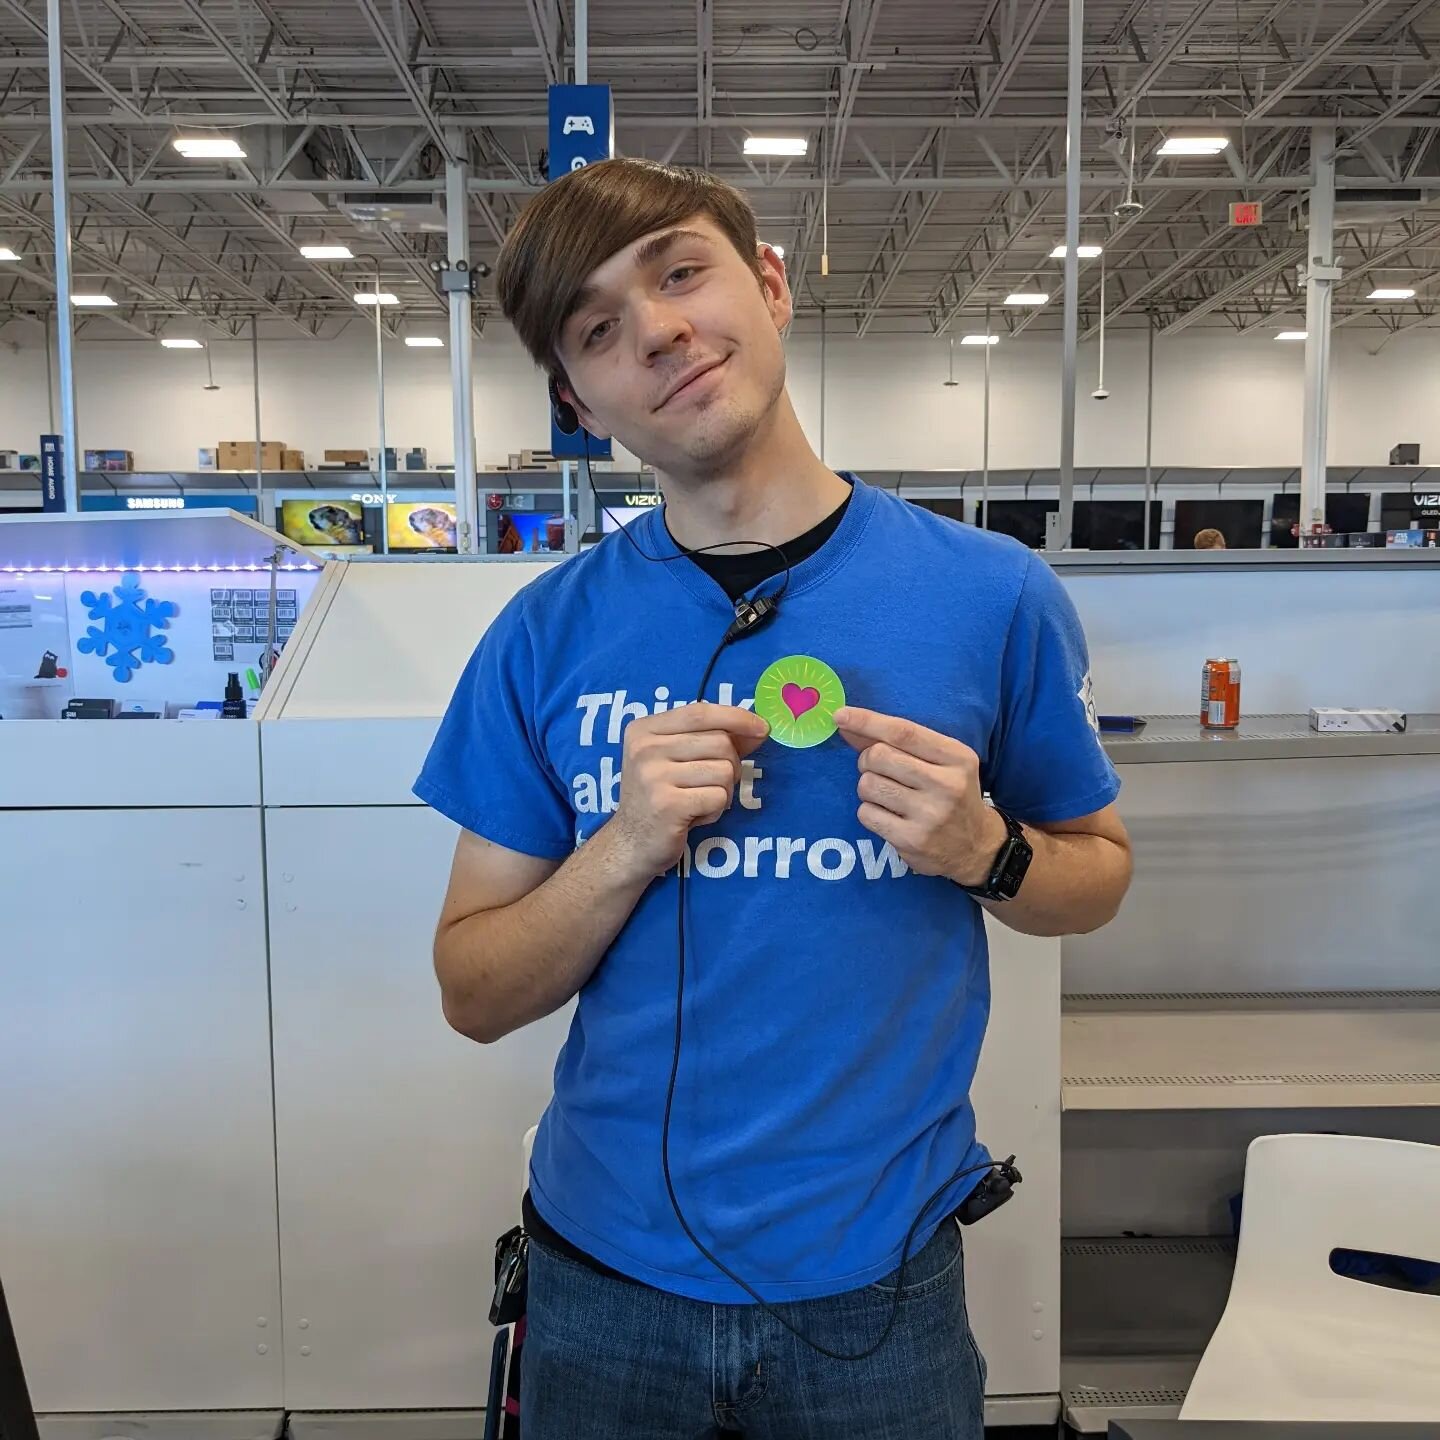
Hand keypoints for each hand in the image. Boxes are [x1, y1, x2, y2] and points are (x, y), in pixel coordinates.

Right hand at [609, 702, 769, 878]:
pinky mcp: (667, 805)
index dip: (735, 717)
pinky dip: (716, 810)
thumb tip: (758, 729)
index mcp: (644, 730)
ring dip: (723, 791)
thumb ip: (712, 739)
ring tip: (698, 802)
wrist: (631, 845)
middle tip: (710, 786)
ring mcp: (654, 776)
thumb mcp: (677, 760)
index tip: (761, 727)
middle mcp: (645, 748)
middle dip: (730, 765)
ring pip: (724, 770)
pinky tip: (695, 817)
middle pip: (719, 742)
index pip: (699, 712)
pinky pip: (719, 797)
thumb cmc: (660, 798)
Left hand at [835, 706, 1006, 885]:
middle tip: (878, 769)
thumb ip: (899, 743)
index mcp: (957, 757)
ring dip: (868, 787)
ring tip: (887, 795)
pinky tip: (889, 816)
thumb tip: (848, 724)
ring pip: (868, 784)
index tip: (841, 715)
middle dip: (867, 759)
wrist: (976, 846)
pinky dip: (869, 811)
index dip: (868, 721)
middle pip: (879, 756)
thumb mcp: (941, 762)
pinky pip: (866, 813)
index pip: (904, 732)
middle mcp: (947, 784)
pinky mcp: (912, 840)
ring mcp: (930, 815)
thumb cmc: (951, 794)